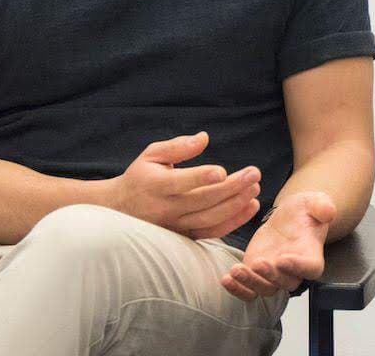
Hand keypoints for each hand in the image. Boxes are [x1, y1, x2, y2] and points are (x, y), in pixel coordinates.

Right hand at [107, 131, 261, 239]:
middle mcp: (166, 208)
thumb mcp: (152, 154)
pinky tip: (250, 208)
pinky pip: (211, 232)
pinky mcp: (183, 236)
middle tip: (254, 174)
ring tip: (255, 190)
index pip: (182, 183)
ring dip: (236, 205)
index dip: (202, 177)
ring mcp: (175, 225)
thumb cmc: (140, 176)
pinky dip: (233, 222)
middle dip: (232, 188)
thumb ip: (178, 147)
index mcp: (156, 185)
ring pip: (210, 219)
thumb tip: (204, 138)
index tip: (223, 171)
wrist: (119, 209)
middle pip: (203, 201)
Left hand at [221, 190, 336, 299]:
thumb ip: (322, 206)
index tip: (284, 259)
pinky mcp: (256, 273)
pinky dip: (237, 288)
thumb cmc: (305, 211)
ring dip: (250, 283)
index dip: (298, 267)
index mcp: (312, 255)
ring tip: (236, 270)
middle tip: (258, 263)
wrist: (289, 217)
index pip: (310, 268)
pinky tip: (226, 278)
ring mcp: (274, 274)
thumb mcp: (315, 202)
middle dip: (270, 276)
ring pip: (264, 289)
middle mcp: (294, 270)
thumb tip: (328, 211)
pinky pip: (248, 289)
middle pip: (285, 283)